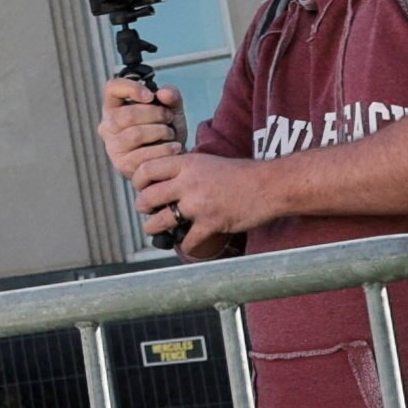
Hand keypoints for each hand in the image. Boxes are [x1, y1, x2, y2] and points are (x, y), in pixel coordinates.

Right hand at [97, 75, 184, 182]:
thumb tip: (164, 93)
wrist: (171, 162)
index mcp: (114, 107)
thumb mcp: (172, 110)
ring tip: (171, 133)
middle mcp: (107, 126)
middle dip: (155, 114)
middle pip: (127, 114)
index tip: (151, 96)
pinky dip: (164, 150)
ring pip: (135, 134)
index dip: (131, 88)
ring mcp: (112, 147)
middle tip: (169, 117)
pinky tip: (175, 147)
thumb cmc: (166, 131)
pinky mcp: (122, 165)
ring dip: (160, 131)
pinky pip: (143, 155)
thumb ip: (171, 96)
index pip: (112, 88)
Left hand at [130, 147, 267, 246]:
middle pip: (147, 197)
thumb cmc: (241, 174)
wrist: (270, 185)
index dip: (137, 181)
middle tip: (145, 210)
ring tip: (153, 229)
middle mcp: (187, 183)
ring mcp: (199, 204)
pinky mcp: (211, 223)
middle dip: (142, 206)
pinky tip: (187, 245)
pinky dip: (185, 246)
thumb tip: (166, 179)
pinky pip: (188, 240)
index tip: (140, 188)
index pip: (146, 169)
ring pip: (161, 220)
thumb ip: (186, 169)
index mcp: (185, 164)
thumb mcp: (208, 161)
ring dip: (153, 227)